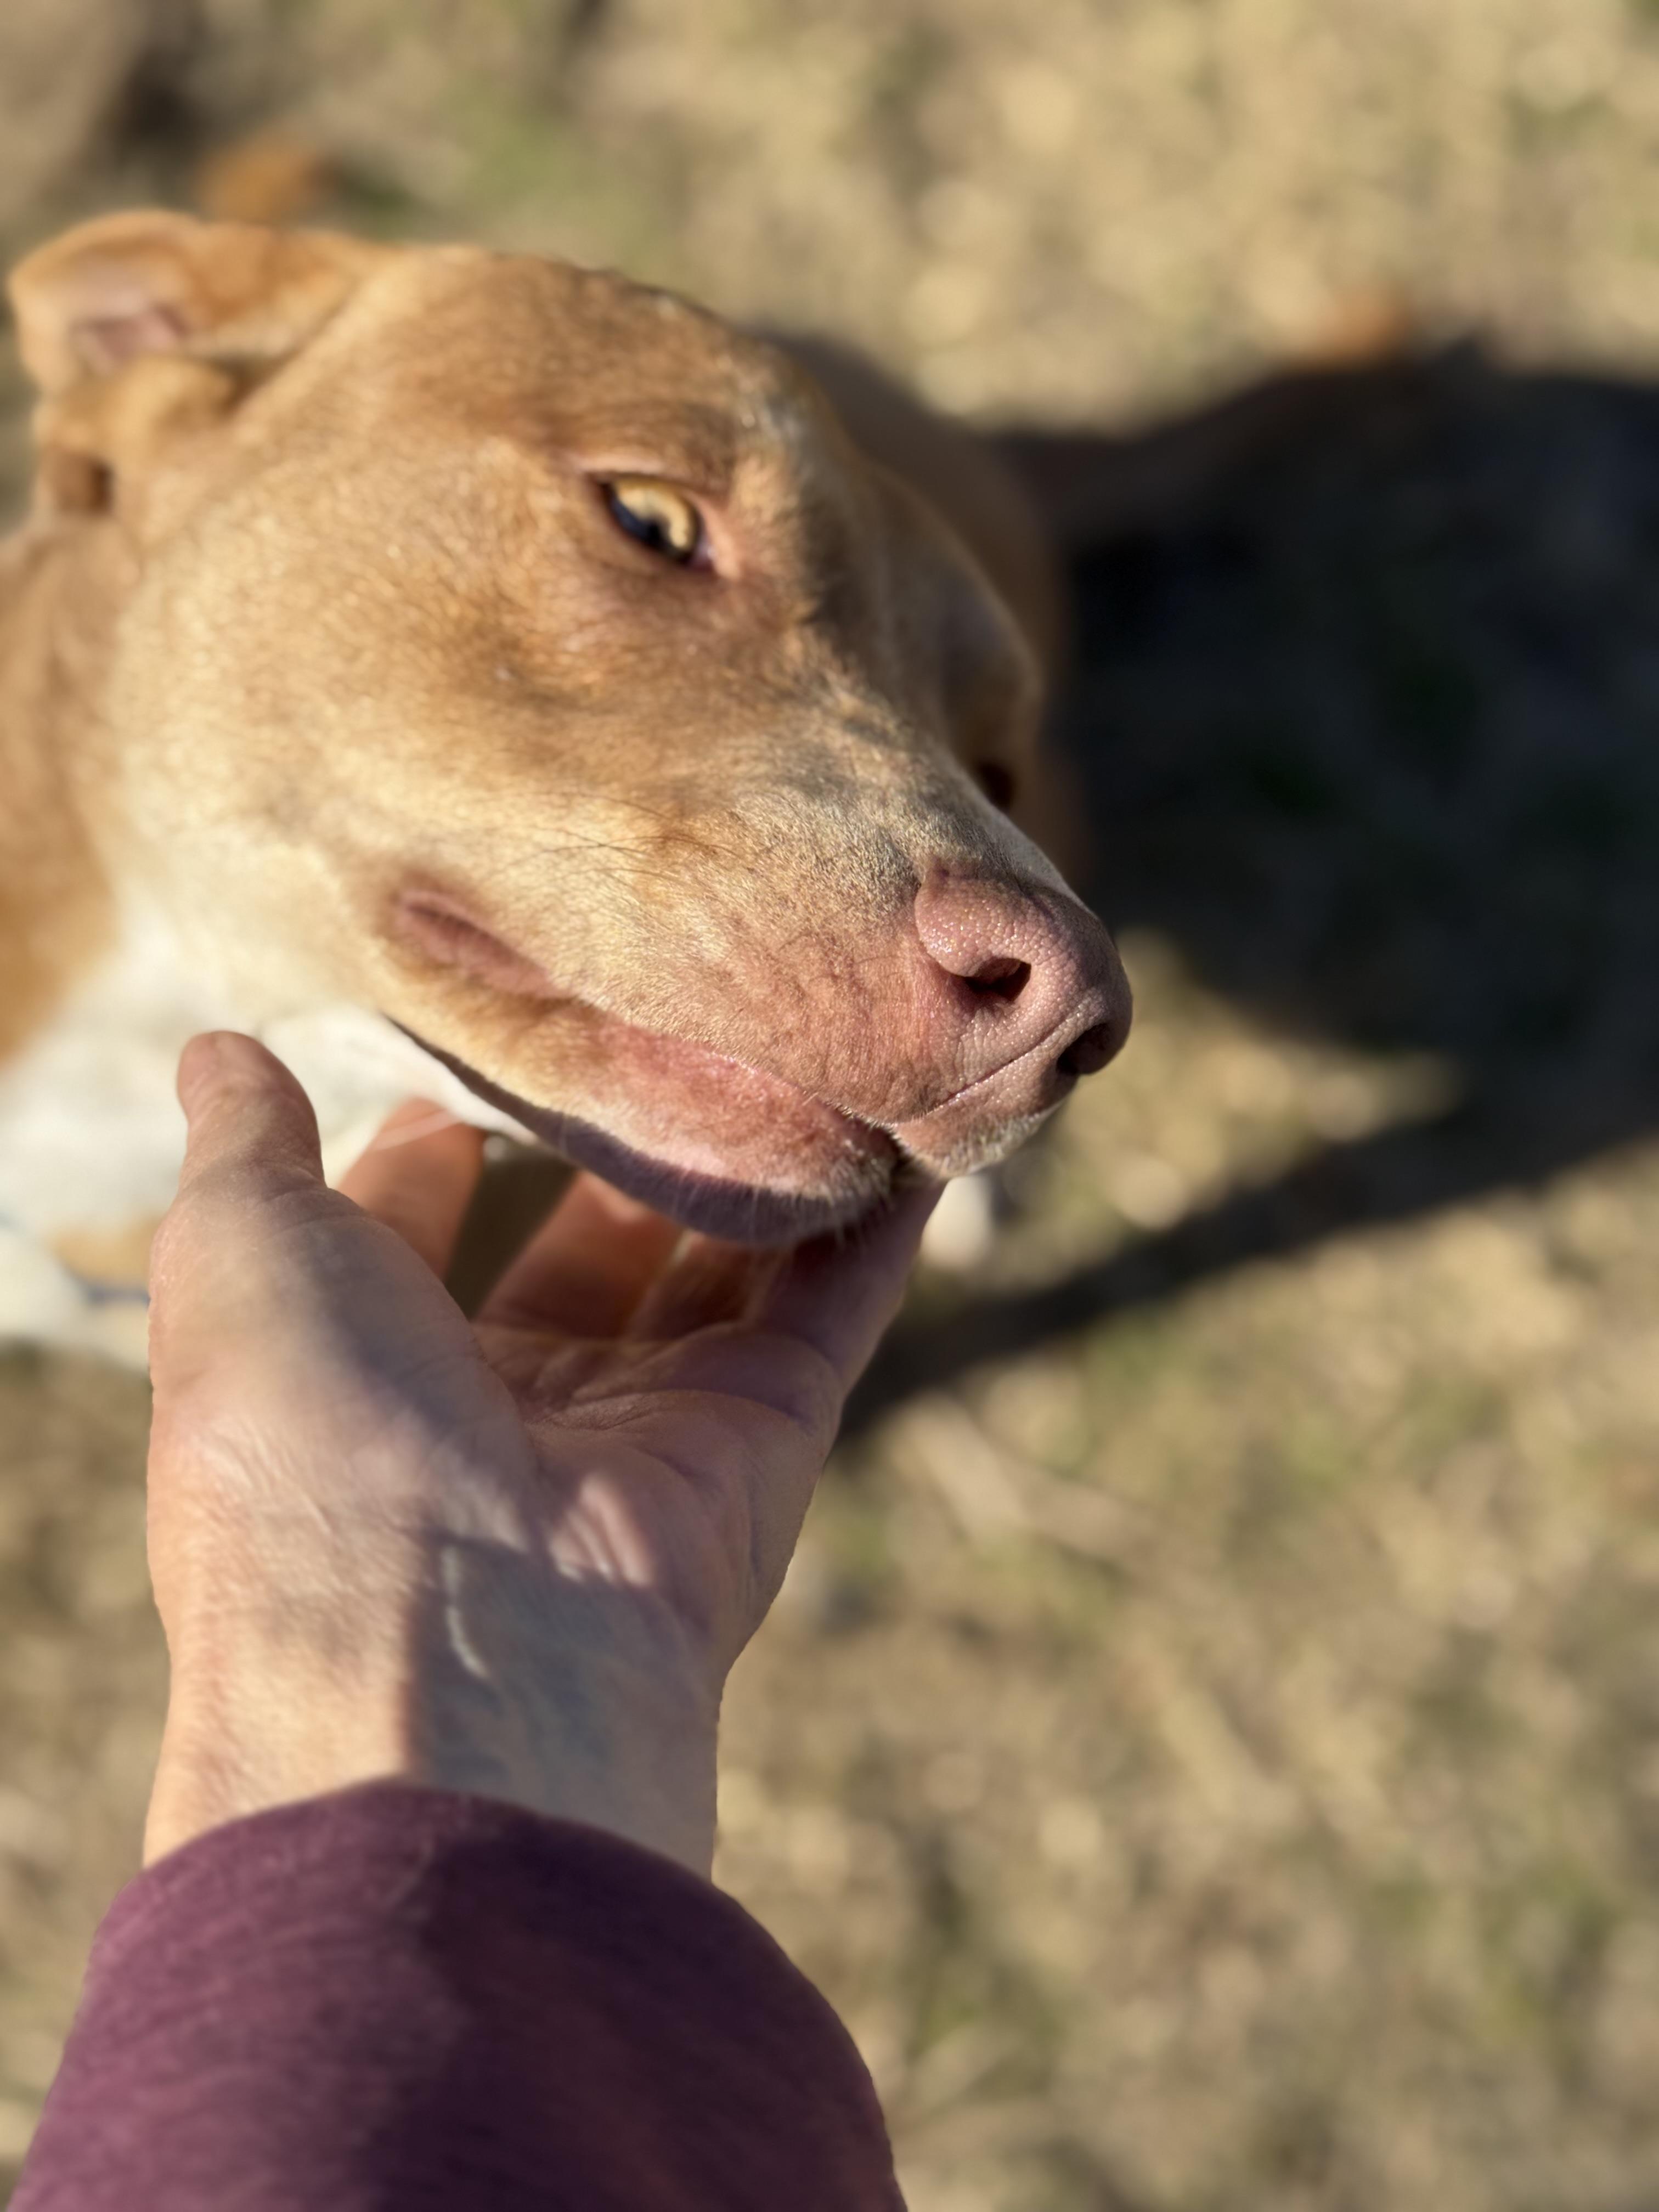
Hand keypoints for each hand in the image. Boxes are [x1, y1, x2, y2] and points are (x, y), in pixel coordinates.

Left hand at [143, 1033, 934, 1872]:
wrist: (443, 1633)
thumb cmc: (303, 1428)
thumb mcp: (234, 1251)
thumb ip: (244, 1146)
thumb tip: (218, 1051)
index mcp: (372, 1375)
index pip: (413, 1237)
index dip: (440, 1147)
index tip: (479, 1053)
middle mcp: (512, 1412)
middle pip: (582, 1255)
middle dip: (613, 1149)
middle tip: (656, 1020)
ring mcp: (651, 1427)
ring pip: (720, 1271)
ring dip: (756, 1168)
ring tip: (791, 1037)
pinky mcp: (768, 1435)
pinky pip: (836, 1307)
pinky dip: (879, 1224)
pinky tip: (910, 1126)